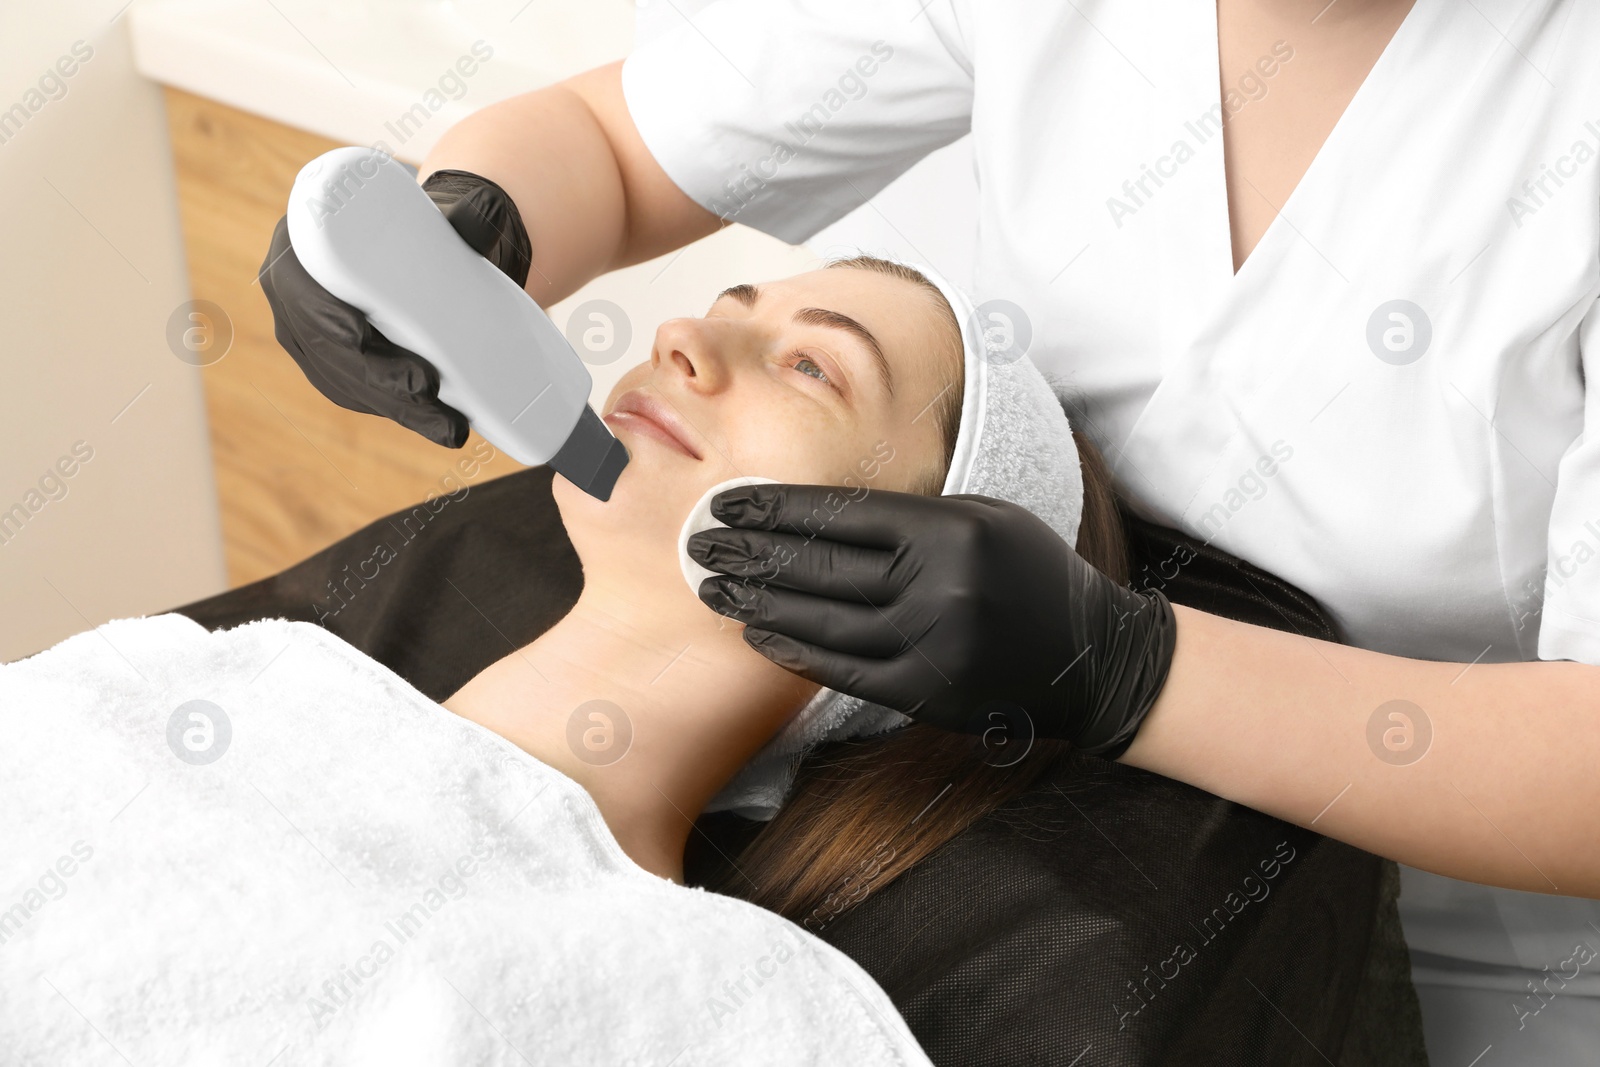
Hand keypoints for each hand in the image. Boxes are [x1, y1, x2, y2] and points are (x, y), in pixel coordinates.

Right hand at [258, 168, 532, 447]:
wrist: (426, 243)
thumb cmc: (427, 222)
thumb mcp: (444, 212)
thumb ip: (463, 215)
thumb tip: (478, 224)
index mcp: (302, 241)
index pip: (299, 289)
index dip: (323, 319)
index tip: (360, 336)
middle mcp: (293, 290)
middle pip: (323, 348)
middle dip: (375, 377)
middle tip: (427, 387)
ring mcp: (306, 331)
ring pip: (341, 381)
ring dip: (393, 405)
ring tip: (446, 421)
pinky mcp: (329, 361)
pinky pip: (353, 393)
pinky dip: (394, 409)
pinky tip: (432, 422)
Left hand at [685, 483, 1177, 758]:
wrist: (1090, 656)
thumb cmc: (1027, 572)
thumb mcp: (984, 517)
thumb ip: (909, 514)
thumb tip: (814, 511)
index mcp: (952, 530)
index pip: (843, 515)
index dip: (777, 509)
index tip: (728, 503)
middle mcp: (941, 586)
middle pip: (822, 568)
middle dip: (752, 555)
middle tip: (699, 545)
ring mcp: (933, 645)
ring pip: (824, 622)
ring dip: (759, 606)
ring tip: (714, 590)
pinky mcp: (927, 693)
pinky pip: (845, 671)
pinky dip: (796, 652)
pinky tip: (759, 636)